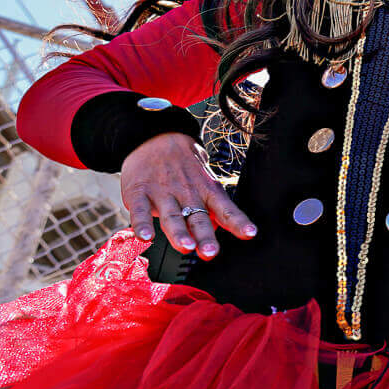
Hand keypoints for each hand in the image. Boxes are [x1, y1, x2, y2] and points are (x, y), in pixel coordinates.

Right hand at [119, 132, 256, 258]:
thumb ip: (210, 207)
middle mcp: (187, 193)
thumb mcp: (204, 181)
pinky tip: (145, 237)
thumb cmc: (184, 166)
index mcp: (207, 190)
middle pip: (198, 218)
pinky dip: (142, 224)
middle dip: (205, 236)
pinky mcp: (139, 192)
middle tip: (210, 252)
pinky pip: (140, 210)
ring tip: (185, 247)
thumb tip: (219, 229)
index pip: (226, 209)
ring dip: (178, 233)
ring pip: (172, 216)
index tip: (250, 234)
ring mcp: (163, 192)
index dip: (238, 222)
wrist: (154, 137)